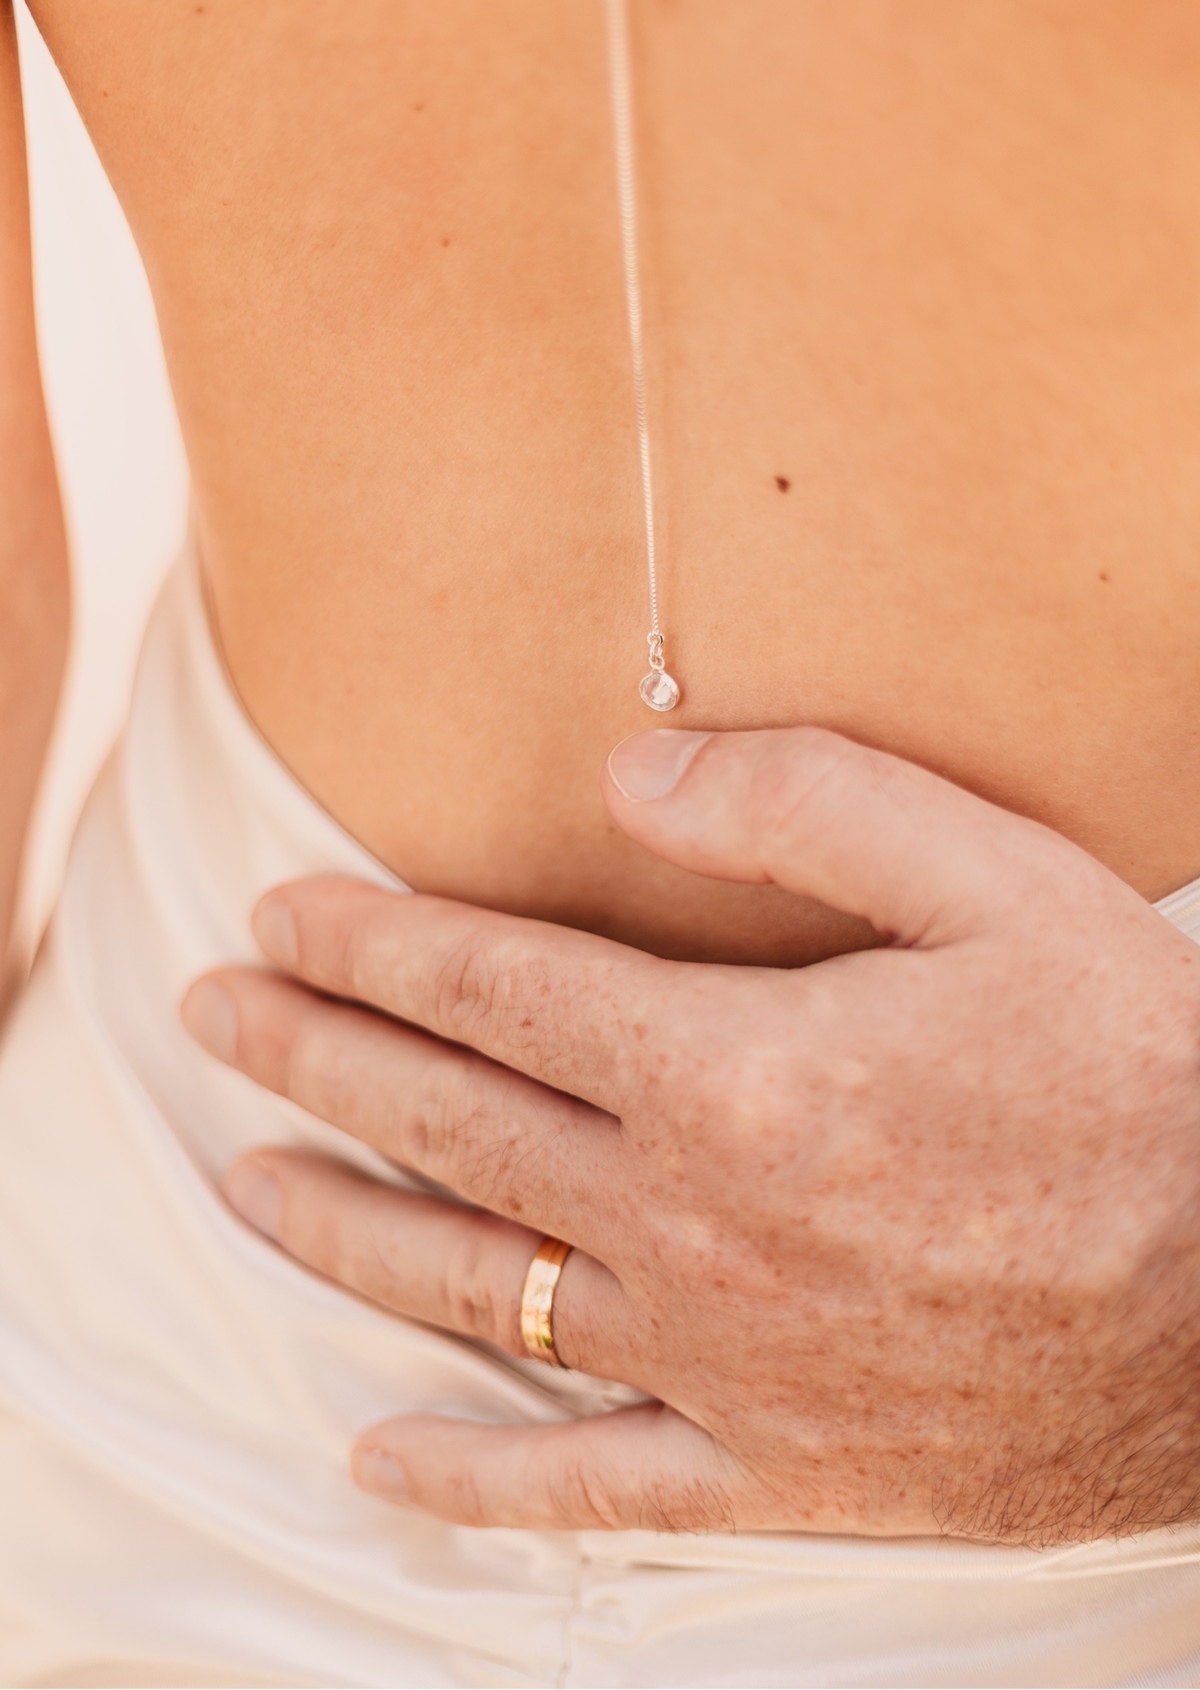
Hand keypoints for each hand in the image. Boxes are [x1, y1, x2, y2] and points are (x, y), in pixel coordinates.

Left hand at [182, 726, 1199, 1543]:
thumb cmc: (1137, 1074)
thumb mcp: (996, 881)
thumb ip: (801, 805)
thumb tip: (625, 777)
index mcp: (733, 1070)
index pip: (491, 988)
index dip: (368, 946)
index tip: (279, 918)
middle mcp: (695, 1221)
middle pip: (448, 1125)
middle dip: (313, 1057)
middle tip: (214, 1015)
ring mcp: (723, 1361)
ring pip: (474, 1292)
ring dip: (338, 1231)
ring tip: (244, 1182)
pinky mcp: (778, 1469)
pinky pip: (586, 1488)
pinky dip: (471, 1480)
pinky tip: (379, 1463)